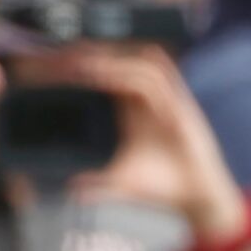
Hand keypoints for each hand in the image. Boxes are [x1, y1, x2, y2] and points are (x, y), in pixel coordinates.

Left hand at [62, 47, 248, 238]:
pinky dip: (131, 74)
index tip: (55, 64)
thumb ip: (95, 182)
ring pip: (140, 65)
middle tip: (61, 53)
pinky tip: (105, 75)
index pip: (109, 76)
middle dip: (94, 54)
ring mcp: (168, 100)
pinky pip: (155, 81)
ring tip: (80, 62)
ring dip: (110, 60)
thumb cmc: (161, 186)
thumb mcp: (120, 180)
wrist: (196, 197)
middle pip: (124, 62)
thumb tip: (70, 187)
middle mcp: (150, 99)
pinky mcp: (181, 107)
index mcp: (133, 110)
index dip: (84, 66)